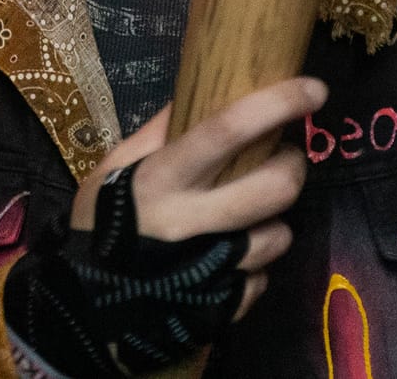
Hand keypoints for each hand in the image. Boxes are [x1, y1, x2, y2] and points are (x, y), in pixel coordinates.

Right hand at [74, 76, 324, 319]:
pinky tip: (228, 258)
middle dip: (293, 166)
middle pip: (275, 187)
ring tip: (247, 217)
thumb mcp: (113, 170)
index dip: (277, 104)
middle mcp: (192, 222)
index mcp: (161, 179)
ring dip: (272, 221)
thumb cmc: (99, 225)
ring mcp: (213, 268)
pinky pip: (263, 279)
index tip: (315, 88)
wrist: (82, 308)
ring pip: (279, 235)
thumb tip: (198, 90)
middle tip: (282, 159)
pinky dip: (254, 266)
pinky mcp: (225, 305)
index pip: (227, 130)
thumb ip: (156, 133)